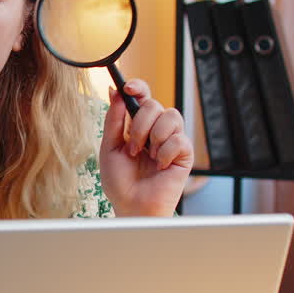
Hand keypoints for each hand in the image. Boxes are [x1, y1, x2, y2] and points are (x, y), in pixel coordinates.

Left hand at [100, 80, 193, 216]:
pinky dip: (165, 152)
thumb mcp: (109, 147)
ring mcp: (171, 140)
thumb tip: (114, 90)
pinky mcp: (184, 153)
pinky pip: (179, 139)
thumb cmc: (120, 181)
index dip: (137, 87)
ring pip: (170, 115)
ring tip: (146, 157)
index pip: (142, 96)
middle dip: (140, 125)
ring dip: (153, 137)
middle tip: (133, 148)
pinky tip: (159, 166)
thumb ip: (114, 119)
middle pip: (154, 104)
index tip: (128, 88)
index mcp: (137, 125)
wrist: (132, 205)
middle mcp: (155, 129)